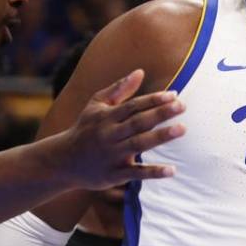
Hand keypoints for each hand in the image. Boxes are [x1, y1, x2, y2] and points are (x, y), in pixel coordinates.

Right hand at [48, 69, 184, 189]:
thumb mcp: (96, 105)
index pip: (133, 106)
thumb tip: (140, 71)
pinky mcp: (113, 175)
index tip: (173, 94)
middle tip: (182, 106)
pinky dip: (154, 172)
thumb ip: (119, 89)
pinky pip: (136, 173)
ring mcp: (111, 155)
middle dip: (160, 113)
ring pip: (139, 144)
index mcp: (106, 117)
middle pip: (138, 122)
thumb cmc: (85, 129)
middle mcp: (109, 134)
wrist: (62, 161)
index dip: (153, 99)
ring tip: (183, 129)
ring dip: (161, 136)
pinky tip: (172, 170)